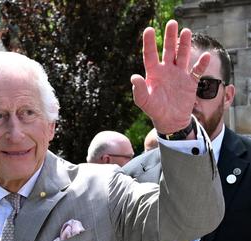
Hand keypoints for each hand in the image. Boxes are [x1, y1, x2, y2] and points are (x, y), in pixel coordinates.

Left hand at [131, 20, 209, 134]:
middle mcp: (166, 71)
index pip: (150, 54)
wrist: (170, 120)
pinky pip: (196, 71)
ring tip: (186, 31)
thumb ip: (138, 90)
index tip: (149, 29)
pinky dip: (201, 64)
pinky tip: (205, 56)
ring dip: (185, 44)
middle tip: (172, 22)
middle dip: (170, 37)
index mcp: (153, 73)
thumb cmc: (154, 110)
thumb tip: (133, 77)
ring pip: (182, 56)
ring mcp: (179, 75)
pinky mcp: (190, 82)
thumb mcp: (144, 101)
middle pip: (168, 50)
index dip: (149, 42)